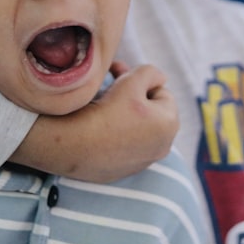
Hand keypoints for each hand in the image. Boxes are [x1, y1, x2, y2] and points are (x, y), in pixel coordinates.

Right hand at [19, 64, 178, 182]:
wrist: (74, 146)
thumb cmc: (106, 111)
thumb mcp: (132, 80)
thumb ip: (151, 73)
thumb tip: (159, 78)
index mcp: (169, 125)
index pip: (162, 92)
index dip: (141, 81)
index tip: (121, 78)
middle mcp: (162, 147)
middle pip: (151, 110)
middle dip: (135, 95)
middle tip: (112, 85)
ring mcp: (144, 161)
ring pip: (139, 127)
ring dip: (126, 113)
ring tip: (104, 103)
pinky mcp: (124, 170)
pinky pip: (125, 144)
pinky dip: (116, 132)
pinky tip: (98, 125)